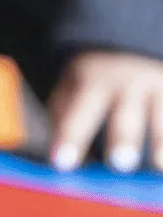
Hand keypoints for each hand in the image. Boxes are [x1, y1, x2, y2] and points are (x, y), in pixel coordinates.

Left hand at [48, 50, 162, 172]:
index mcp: (92, 81)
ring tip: (159, 166)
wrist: (126, 50)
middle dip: (122, 139)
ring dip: (160, 141)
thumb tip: (68, 166)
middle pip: (125, 116)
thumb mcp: (70, 90)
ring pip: (161, 117)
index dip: (71, 137)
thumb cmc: (90, 85)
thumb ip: (65, 123)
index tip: (62, 163)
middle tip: (119, 163)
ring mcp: (158, 88)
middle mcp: (128, 84)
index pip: (78, 113)